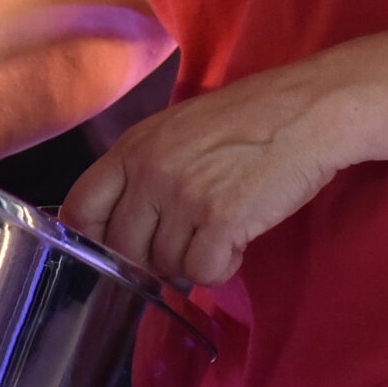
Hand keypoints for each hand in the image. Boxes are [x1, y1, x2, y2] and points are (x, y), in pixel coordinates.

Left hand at [62, 58, 356, 286]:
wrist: (306, 113)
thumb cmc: (245, 120)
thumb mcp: (175, 131)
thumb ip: (142, 170)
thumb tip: (121, 228)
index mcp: (132, 147)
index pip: (81, 207)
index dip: (94, 237)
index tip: (115, 248)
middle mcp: (149, 171)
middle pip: (123, 248)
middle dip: (151, 257)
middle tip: (185, 241)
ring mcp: (183, 196)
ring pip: (165, 265)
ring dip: (191, 259)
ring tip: (219, 230)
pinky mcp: (220, 221)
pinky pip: (203, 273)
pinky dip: (222, 265)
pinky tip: (237, 241)